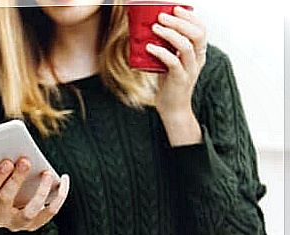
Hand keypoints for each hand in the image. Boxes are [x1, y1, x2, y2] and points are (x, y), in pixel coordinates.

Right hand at [0, 158, 69, 231]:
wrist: (15, 207)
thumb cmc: (5, 184)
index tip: (8, 162)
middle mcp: (0, 218)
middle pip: (5, 200)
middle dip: (15, 180)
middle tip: (25, 162)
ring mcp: (19, 224)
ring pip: (30, 211)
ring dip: (39, 190)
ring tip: (46, 173)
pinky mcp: (36, 224)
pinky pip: (50, 211)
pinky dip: (59, 195)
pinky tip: (63, 179)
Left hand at [146, 6, 206, 144]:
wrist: (173, 109)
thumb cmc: (170, 85)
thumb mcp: (171, 62)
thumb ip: (168, 49)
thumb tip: (151, 31)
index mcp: (198, 54)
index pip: (201, 30)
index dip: (190, 17)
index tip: (176, 8)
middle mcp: (197, 60)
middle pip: (197, 34)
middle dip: (180, 22)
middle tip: (162, 15)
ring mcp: (190, 70)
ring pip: (186, 46)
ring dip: (170, 34)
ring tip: (156, 27)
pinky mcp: (180, 80)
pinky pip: (173, 62)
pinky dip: (161, 52)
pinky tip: (149, 47)